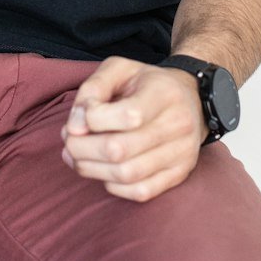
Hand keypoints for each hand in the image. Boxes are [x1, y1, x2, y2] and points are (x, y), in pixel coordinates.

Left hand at [59, 57, 209, 201]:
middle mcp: (178, 124)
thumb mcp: (119, 69)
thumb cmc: (147, 83)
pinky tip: (103, 170)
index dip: (92, 118)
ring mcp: (181, 153)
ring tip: (78, 157)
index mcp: (163, 93)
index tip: (82, 115)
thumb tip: (76, 127)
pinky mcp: (179, 174)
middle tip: (69, 142)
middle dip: (82, 148)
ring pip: (127, 174)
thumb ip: (93, 89)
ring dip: (91, 169)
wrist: (191, 99)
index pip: (128, 115)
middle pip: (120, 149)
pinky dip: (114, 186)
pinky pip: (141, 192)